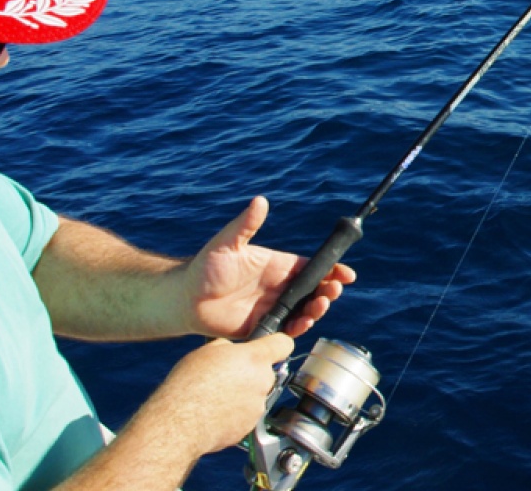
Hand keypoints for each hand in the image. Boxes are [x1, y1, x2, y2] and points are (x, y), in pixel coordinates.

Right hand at [144, 334, 294, 455]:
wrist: (180, 423)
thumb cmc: (189, 384)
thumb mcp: (207, 351)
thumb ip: (230, 348)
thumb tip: (234, 351)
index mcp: (255, 358)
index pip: (284, 344)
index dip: (277, 343)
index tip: (270, 346)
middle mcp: (263, 381)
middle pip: (267, 371)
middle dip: (252, 372)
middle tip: (227, 376)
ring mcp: (259, 405)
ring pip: (257, 394)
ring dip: (243, 394)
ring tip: (216, 397)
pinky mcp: (252, 425)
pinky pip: (248, 413)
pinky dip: (237, 412)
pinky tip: (216, 412)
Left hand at [183, 197, 356, 338]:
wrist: (184, 299)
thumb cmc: (204, 267)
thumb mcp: (226, 243)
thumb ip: (245, 225)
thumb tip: (260, 201)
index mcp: (277, 266)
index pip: (312, 267)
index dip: (332, 270)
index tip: (346, 274)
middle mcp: (279, 287)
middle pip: (314, 290)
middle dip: (328, 291)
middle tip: (331, 292)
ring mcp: (273, 307)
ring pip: (305, 311)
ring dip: (317, 310)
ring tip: (317, 308)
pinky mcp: (264, 326)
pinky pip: (287, 329)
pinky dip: (298, 329)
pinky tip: (301, 325)